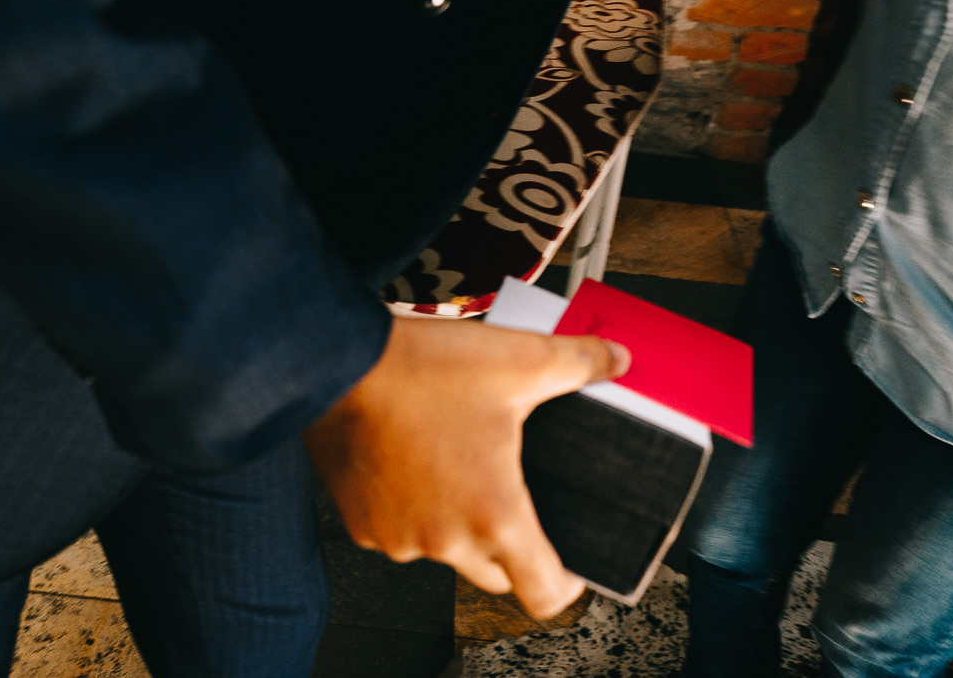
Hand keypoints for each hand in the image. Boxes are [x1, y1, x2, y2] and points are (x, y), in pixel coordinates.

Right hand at [304, 315, 628, 619]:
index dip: (565, 585)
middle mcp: (445, 539)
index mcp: (494, 514)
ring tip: (456, 463)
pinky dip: (411, 510)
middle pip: (495, 574)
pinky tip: (413, 463)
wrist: (337, 363)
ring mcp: (399, 538)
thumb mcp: (519, 360)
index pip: (543, 592)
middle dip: (511, 547)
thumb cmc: (420, 370)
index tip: (569, 568)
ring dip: (455, 522)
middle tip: (510, 494)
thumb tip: (616, 360)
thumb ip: (578, 363)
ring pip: (444, 550)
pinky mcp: (362, 526)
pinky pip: (400, 533)